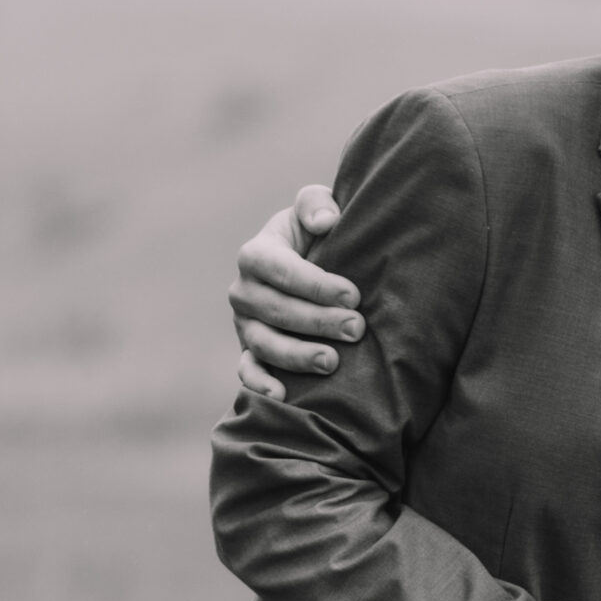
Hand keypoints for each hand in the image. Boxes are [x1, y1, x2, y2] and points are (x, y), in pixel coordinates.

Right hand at [231, 185, 360, 398]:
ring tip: (332, 362)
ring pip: (263, 343)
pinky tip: (282, 396)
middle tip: (356, 328)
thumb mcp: (316, 210)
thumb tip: (325, 223)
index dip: (317, 285)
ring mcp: (245, 324)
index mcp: (256, 254)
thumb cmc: (318, 237)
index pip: (282, 271)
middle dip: (317, 321)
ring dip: (296, 355)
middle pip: (277, 310)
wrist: (312, 268)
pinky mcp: (250, 351)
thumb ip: (316, 204)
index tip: (354, 295)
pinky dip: (260, 384)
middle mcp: (244, 291)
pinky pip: (248, 370)